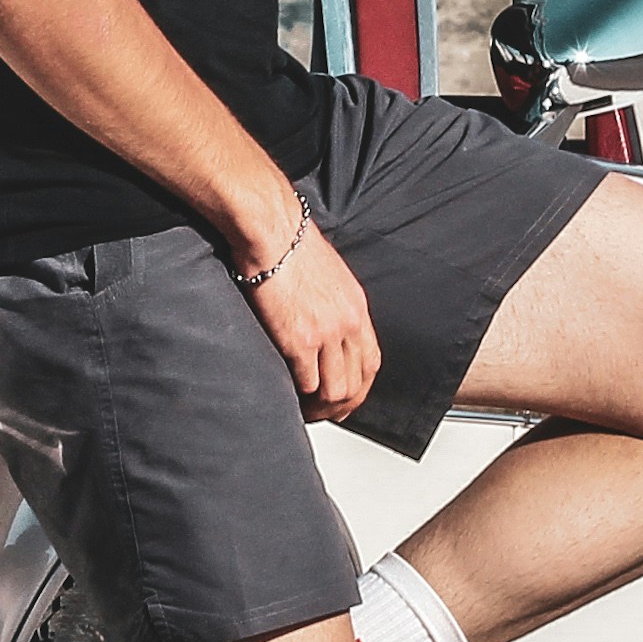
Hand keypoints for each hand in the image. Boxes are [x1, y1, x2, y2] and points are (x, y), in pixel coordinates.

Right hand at [240, 212, 381, 422]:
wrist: (271, 227)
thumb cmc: (287, 238)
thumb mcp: (326, 272)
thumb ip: (330, 300)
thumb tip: (320, 316)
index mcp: (356, 307)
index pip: (371, 361)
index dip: (360, 387)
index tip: (345, 398)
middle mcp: (347, 323)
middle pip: (356, 383)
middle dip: (340, 406)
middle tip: (322, 414)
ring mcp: (325, 333)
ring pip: (334, 390)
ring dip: (319, 408)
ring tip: (303, 410)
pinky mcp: (298, 339)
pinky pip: (306, 384)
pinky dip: (298, 398)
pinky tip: (288, 397)